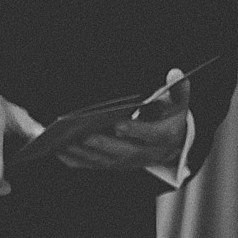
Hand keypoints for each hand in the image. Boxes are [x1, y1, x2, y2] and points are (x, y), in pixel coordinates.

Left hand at [61, 70, 188, 171]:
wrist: (173, 144)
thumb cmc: (170, 118)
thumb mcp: (178, 103)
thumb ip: (178, 89)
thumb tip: (175, 73)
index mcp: (164, 136)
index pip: (151, 135)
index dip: (136, 130)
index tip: (119, 124)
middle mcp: (147, 153)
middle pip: (124, 151)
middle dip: (103, 144)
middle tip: (83, 136)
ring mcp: (130, 162)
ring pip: (106, 161)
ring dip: (84, 154)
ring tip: (64, 143)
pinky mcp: (116, 165)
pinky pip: (94, 165)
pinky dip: (76, 161)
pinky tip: (59, 152)